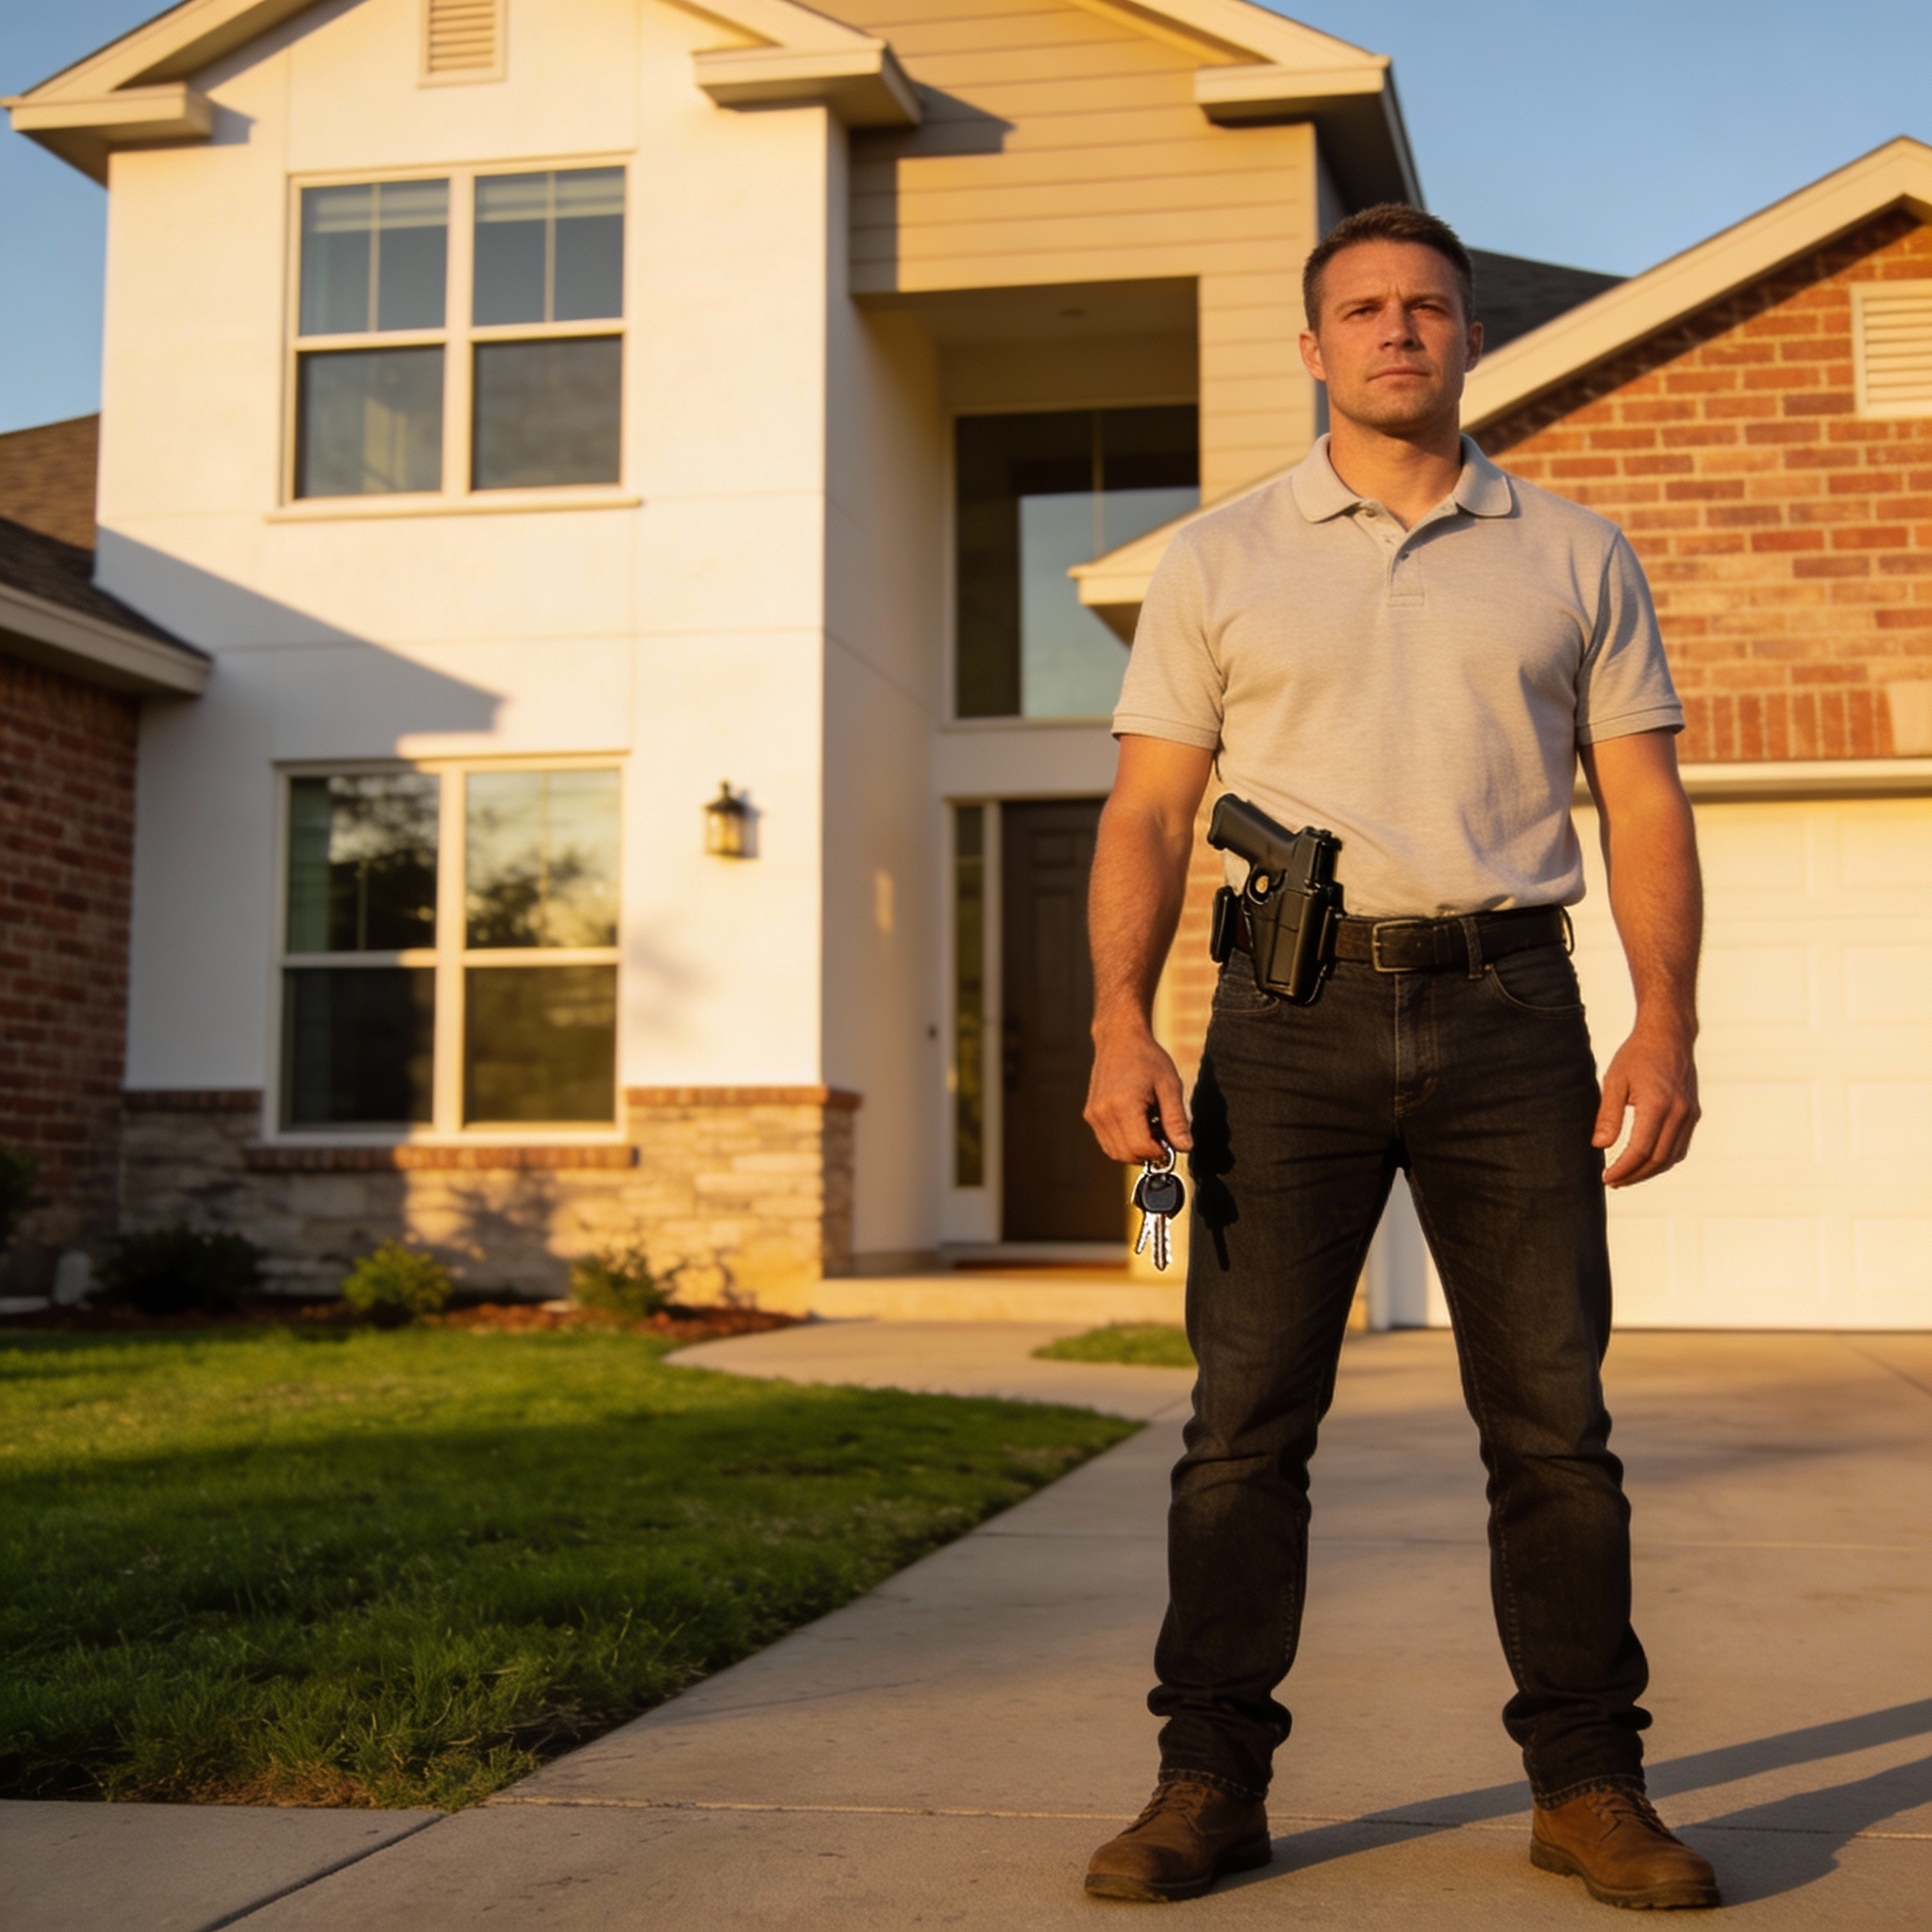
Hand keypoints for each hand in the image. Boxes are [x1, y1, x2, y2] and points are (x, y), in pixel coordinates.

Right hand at [1085, 1025, 1190, 1162]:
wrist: (1119, 1039)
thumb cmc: (1148, 1059)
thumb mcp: (1170, 1086)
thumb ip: (1176, 1119)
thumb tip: (1185, 1148)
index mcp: (1123, 1105)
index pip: (1141, 1148)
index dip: (1160, 1153)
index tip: (1172, 1143)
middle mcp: (1103, 1113)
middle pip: (1128, 1154)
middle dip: (1149, 1153)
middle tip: (1163, 1135)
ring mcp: (1094, 1115)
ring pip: (1116, 1152)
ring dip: (1136, 1150)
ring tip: (1151, 1127)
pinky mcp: (1090, 1115)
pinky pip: (1107, 1143)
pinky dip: (1124, 1143)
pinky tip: (1138, 1125)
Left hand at [1594, 1019, 1698, 1186]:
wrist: (1668, 1036)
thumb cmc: (1637, 1055)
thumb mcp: (1614, 1081)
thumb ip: (1608, 1115)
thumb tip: (1599, 1146)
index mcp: (1658, 1105)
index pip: (1640, 1150)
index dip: (1622, 1169)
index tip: (1606, 1178)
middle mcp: (1679, 1113)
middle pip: (1657, 1159)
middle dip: (1634, 1176)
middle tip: (1613, 1182)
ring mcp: (1690, 1114)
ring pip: (1671, 1157)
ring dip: (1649, 1171)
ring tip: (1626, 1175)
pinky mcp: (1693, 1114)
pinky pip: (1680, 1146)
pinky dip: (1663, 1159)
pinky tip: (1645, 1161)